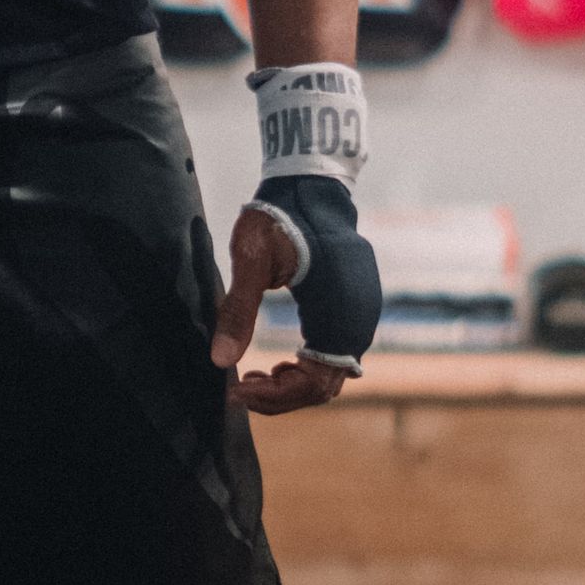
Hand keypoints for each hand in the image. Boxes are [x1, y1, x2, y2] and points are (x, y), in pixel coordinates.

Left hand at [209, 202, 353, 415]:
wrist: (311, 187)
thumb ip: (238, 312)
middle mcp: (360, 320)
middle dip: (281, 395)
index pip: (312, 383)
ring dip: (295, 383)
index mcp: (337, 311)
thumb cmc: (279, 218)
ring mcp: (364, 314)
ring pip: (334, 373)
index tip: (235, 392)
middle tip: (239, 387)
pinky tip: (280, 361)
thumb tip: (220, 362)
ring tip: (254, 377)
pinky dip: (309, 367)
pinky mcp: (360, 309)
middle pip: (325, 386)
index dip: (274, 397)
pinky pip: (339, 354)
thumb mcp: (249, 260)